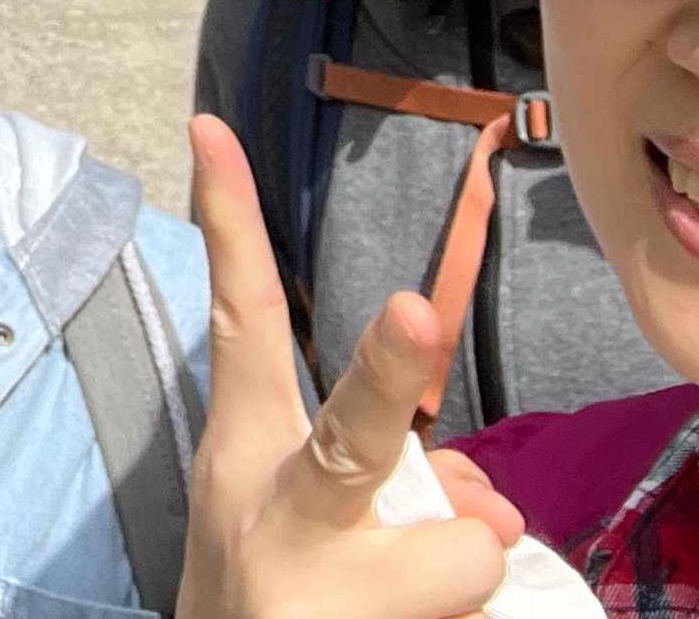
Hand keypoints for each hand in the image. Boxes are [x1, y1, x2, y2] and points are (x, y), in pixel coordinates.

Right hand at [183, 113, 524, 618]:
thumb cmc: (283, 598)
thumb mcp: (313, 529)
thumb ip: (401, 484)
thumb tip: (487, 507)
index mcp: (246, 457)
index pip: (242, 324)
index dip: (228, 224)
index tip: (211, 127)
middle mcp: (272, 511)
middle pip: (348, 433)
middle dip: (386, 370)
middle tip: (415, 311)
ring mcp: (317, 587)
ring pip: (457, 549)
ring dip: (464, 573)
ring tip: (410, 606)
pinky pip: (479, 607)